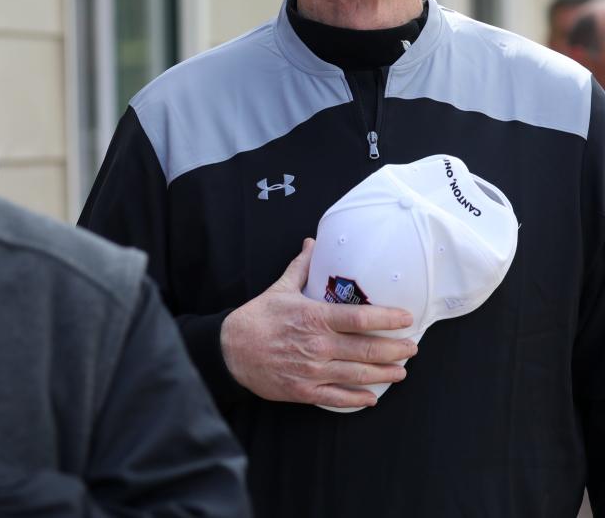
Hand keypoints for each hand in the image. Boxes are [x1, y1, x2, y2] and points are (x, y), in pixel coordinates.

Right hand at [220, 238, 417, 407]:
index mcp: (314, 317)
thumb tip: (312, 243)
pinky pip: (337, 397)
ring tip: (401, 372)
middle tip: (412, 348)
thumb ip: (301, 268)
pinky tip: (372, 398)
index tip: (406, 319)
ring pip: (359, 374)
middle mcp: (318, 344)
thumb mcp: (280, 288)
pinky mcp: (304, 390)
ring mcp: (313, 369)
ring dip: (385, 374)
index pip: (361, 317)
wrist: (230, 350)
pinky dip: (358, 399)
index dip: (388, 318)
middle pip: (368, 349)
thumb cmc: (257, 317)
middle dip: (396, 350)